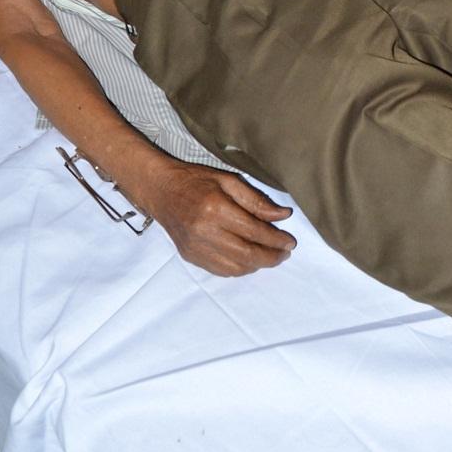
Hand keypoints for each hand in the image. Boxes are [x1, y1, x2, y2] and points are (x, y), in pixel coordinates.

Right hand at [146, 163, 295, 275]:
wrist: (161, 191)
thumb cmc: (196, 181)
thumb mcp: (229, 180)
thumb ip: (256, 200)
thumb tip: (283, 216)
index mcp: (216, 208)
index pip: (254, 232)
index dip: (276, 239)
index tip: (290, 241)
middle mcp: (205, 232)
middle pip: (247, 254)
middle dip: (272, 256)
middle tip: (285, 252)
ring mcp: (196, 248)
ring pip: (236, 267)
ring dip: (258, 265)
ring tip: (271, 256)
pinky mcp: (191, 257)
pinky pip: (221, 271)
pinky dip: (240, 269)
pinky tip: (250, 260)